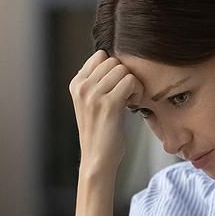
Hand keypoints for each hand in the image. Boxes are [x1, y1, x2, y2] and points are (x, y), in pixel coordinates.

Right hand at [68, 50, 142, 174]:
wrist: (97, 159)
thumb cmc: (100, 132)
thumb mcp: (92, 103)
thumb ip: (98, 82)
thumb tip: (115, 61)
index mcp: (76, 84)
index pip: (100, 56)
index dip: (114, 69)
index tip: (117, 87)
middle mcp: (82, 87)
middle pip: (113, 61)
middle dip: (125, 75)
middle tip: (127, 95)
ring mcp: (93, 95)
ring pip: (123, 69)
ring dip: (133, 83)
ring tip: (130, 100)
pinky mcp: (108, 104)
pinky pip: (130, 81)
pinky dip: (137, 91)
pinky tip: (132, 104)